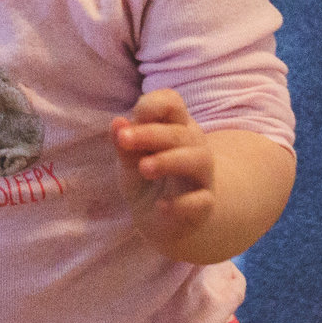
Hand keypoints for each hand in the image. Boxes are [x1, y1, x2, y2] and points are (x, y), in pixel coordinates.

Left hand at [114, 89, 216, 256]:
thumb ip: (124, 143)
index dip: (151, 106)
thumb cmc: (147, 178)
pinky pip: (201, 200)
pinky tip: (161, 206)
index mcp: (175, 127)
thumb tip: (117, 122)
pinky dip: (182, 203)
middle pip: (180, 132)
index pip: (172, 103)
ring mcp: (202, 176)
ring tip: (144, 168)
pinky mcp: (204, 205)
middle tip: (123, 140)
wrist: (163, 219)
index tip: (126, 124)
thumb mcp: (129, 160)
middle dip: (151, 134)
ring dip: (169, 160)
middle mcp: (194, 147)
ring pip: (197, 159)